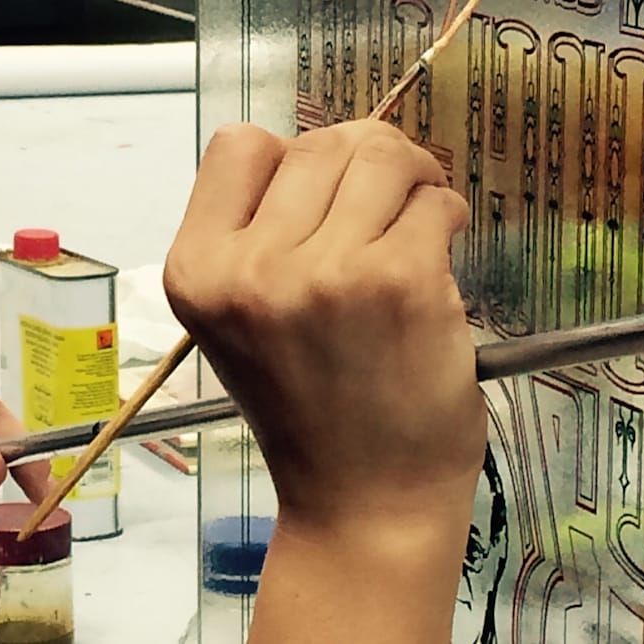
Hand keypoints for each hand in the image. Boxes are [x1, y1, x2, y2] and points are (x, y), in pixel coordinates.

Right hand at [163, 121, 483, 526]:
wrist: (363, 501)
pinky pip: (434, 203)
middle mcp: (250, 267)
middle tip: (388, 206)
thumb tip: (329, 154)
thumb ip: (257, 236)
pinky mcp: (399, 282)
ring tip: (417, 222)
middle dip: (364, 163)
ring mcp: (325, 272)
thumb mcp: (238, 319)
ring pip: (380, 155)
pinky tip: (438, 258)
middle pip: (317, 143)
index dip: (287, 161)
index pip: (238, 145)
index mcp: (196, 271)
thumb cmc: (311, 410)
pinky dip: (446, 217)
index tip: (320, 198)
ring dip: (412, 179)